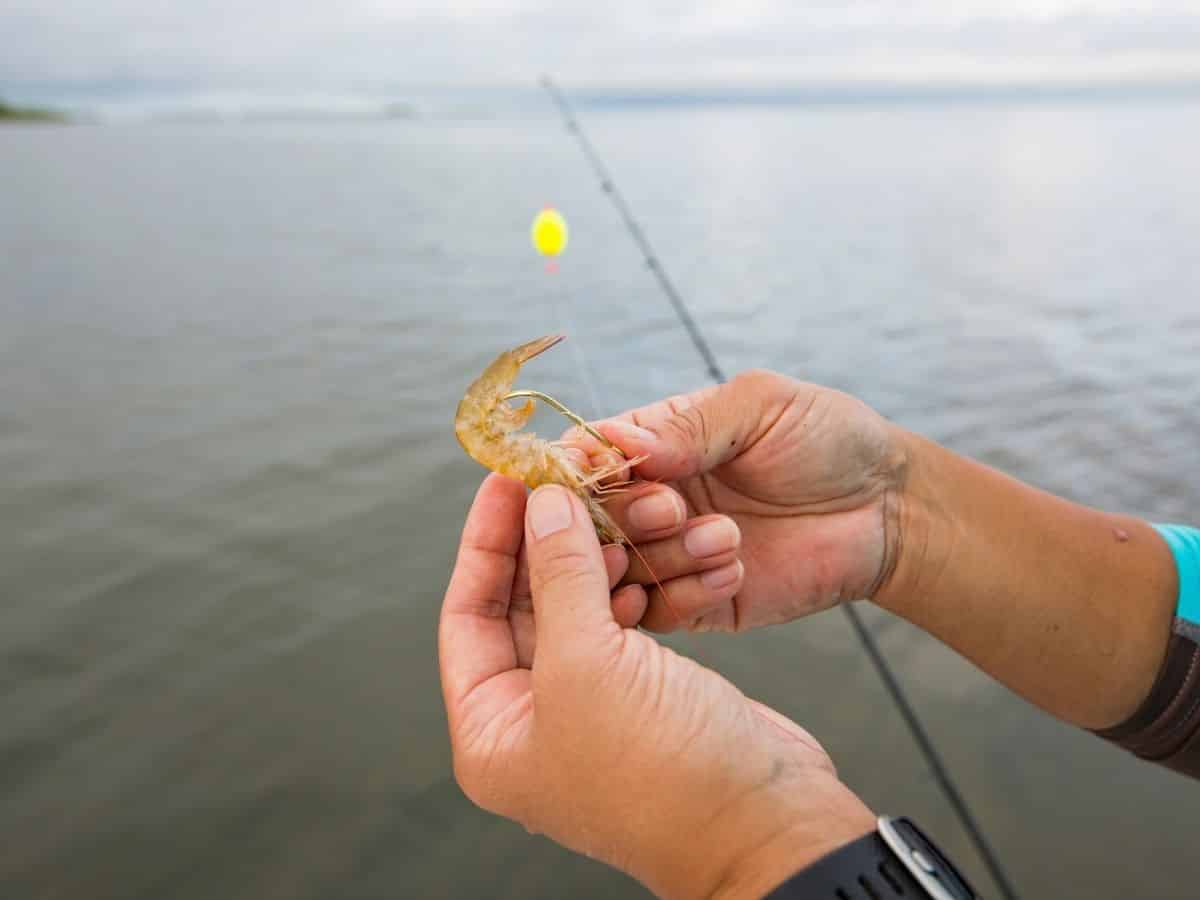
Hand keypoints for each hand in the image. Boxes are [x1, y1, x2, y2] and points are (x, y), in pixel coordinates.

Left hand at [439, 475, 873, 897]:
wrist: (767, 822)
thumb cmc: (663, 771)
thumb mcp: (589, 665)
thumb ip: (560, 577)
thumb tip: (544, 505)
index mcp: (492, 734)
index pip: (465, 616)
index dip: (484, 544)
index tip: (506, 482)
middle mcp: (531, 722)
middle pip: (519, 608)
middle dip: (542, 545)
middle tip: (558, 482)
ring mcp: (588, 708)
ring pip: (574, 610)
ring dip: (591, 561)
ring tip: (606, 512)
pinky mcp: (639, 695)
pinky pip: (616, 624)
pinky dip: (625, 588)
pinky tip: (637, 560)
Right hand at [566, 370, 906, 631]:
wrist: (889, 508)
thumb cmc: (829, 439)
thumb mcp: (760, 406)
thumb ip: (689, 425)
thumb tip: (619, 441)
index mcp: (658, 444)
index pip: (589, 456)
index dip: (580, 469)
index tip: (596, 473)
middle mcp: (654, 501)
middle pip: (592, 520)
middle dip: (627, 515)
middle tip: (673, 508)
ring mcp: (674, 555)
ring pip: (620, 571)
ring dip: (663, 556)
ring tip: (728, 536)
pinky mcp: (701, 602)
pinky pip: (660, 614)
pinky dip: (684, 595)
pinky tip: (735, 571)